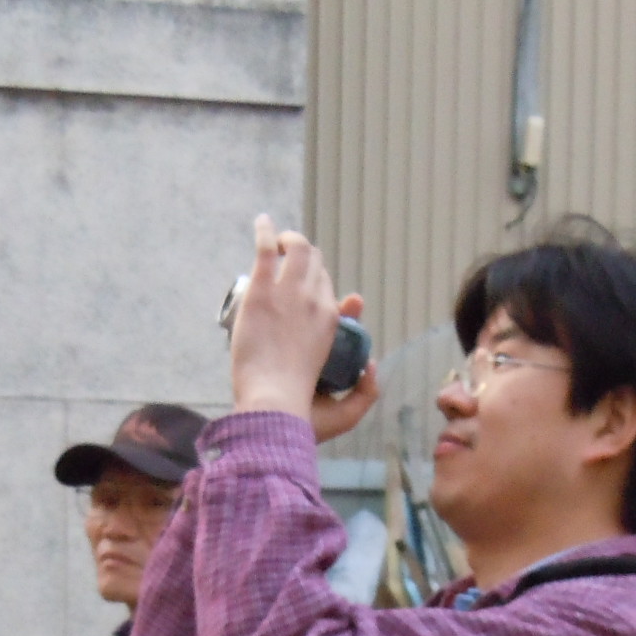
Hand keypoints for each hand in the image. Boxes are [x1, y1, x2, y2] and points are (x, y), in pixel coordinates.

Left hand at [231, 215, 379, 443]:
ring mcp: (290, 293)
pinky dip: (266, 232)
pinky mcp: (263, 291)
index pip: (332, 292)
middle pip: (315, 265)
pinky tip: (262, 222)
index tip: (310, 292)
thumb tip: (373, 364)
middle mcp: (317, 302)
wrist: (274, 405)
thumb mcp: (346, 412)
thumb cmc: (304, 413)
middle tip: (288, 259)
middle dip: (305, 258)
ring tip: (278, 239)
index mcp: (333, 324)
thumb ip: (366, 393)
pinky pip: (268, 250)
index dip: (321, 287)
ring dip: (289, 240)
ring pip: (297, 250)